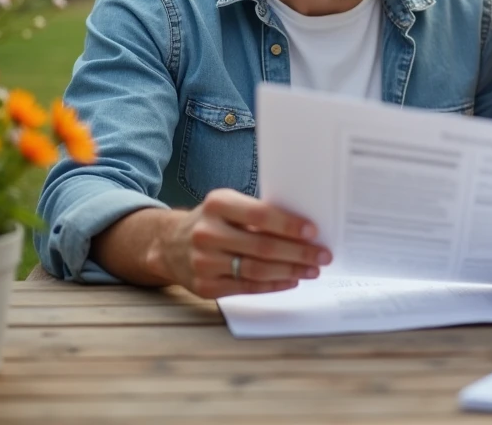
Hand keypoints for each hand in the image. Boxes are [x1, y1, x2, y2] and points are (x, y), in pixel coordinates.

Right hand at [152, 189, 330, 298]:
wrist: (169, 244)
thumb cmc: (212, 222)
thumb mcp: (228, 206)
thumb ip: (258, 213)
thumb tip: (304, 229)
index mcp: (217, 205)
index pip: (259, 215)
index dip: (289, 224)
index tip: (313, 231)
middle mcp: (207, 233)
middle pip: (262, 247)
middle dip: (298, 253)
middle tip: (322, 255)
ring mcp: (203, 262)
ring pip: (256, 270)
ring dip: (290, 271)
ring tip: (312, 270)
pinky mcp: (205, 287)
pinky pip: (247, 287)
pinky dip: (273, 285)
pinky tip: (291, 280)